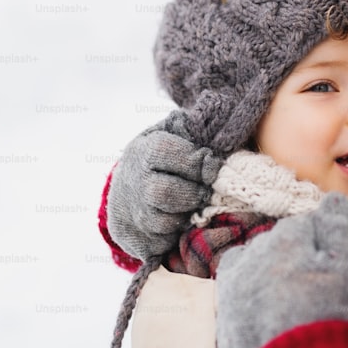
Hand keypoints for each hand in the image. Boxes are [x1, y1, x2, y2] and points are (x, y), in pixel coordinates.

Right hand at [106, 111, 223, 260]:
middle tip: (209, 190)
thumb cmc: (162, 159)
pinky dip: (177, 233)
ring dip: (187, 214)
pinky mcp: (138, 238)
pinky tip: (183, 221)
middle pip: (164, 192)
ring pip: (164, 220)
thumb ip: (194, 126)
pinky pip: (162, 241)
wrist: (127, 192)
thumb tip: (221, 107)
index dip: (197, 161)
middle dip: (194, 192)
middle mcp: (134, 181)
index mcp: (144, 150)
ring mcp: (133, 211)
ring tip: (196, 204)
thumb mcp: (173, 135)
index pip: (168, 154)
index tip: (215, 165)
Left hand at [215, 193, 347, 347]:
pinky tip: (264, 300)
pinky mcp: (224, 301)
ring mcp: (236, 275)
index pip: (307, 224)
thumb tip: (333, 197)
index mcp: (287, 236)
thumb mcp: (343, 266)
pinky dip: (249, 282)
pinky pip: (236, 277)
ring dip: (271, 267)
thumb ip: (336, 226)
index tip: (330, 266)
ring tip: (290, 297)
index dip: (322, 244)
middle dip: (295, 254)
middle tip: (312, 285)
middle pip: (281, 240)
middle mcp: (256, 248)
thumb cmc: (324, 314)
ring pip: (257, 257)